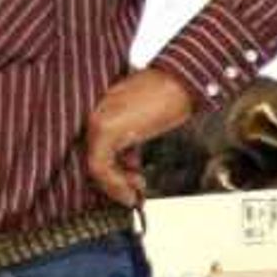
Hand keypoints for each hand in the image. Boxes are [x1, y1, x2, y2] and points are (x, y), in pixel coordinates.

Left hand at [80, 69, 198, 207]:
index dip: (112, 173)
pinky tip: (131, 193)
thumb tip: (129, 163)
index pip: (97, 149)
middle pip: (93, 158)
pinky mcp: (106, 129)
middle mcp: (95, 115)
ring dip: (115, 186)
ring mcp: (98, 121)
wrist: (182, 81)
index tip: (127, 184)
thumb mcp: (145, 121)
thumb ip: (131, 138)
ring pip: (95, 165)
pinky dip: (115, 184)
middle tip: (131, 194)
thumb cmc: (169, 94)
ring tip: (133, 195)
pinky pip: (100, 166)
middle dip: (113, 182)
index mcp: (102, 111)